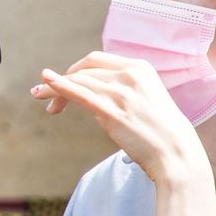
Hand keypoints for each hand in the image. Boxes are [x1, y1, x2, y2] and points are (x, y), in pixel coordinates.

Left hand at [32, 52, 211, 186]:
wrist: (177, 154)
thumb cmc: (161, 131)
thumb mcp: (144, 99)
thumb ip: (120, 91)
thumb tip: (91, 94)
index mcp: (139, 67)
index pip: (96, 60)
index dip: (75, 70)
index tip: (63, 82)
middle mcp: (130, 75)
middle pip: (83, 71)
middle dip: (62, 81)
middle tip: (45, 97)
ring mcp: (121, 92)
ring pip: (78, 82)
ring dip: (54, 90)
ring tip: (38, 96)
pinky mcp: (112, 111)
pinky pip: (80, 94)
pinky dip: (60, 87)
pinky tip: (46, 84)